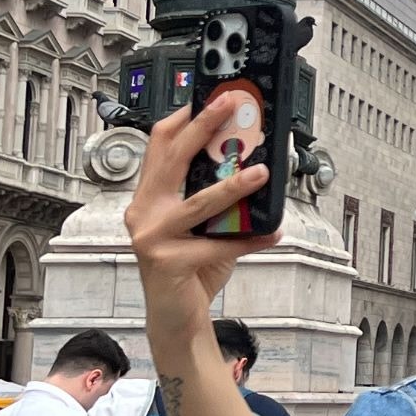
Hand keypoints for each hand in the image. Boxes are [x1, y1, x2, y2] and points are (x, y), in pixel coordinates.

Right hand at [124, 98, 279, 315]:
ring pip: (198, 203)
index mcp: (149, 196)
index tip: (213, 96)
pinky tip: (272, 233)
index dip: (185, 116)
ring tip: (262, 172)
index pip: (160, 144)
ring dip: (233, 185)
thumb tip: (253, 162)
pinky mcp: (167, 262)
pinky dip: (249, 239)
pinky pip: (217, 245)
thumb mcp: (202, 225)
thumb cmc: (192, 268)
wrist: (177, 318)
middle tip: (230, 106)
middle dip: (203, 127)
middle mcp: (143, 212)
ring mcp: (151, 237)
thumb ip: (215, 195)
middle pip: (173, 159)